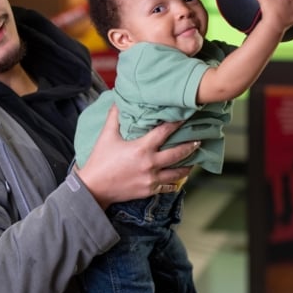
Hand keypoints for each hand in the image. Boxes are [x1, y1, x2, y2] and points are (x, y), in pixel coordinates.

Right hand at [74, 104, 196, 208]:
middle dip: (190, 146)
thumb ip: (114, 118)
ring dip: (187, 166)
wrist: (94, 188)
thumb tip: (117, 101)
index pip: (165, 132)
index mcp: (142, 148)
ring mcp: (151, 179)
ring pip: (177, 173)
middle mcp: (150, 164)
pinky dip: (175, 183)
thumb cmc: (100, 161)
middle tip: (198, 140)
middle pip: (178, 153)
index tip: (186, 117)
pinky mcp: (149, 191)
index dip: (176, 123)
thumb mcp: (106, 136)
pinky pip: (168, 187)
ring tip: (194, 160)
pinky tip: (179, 180)